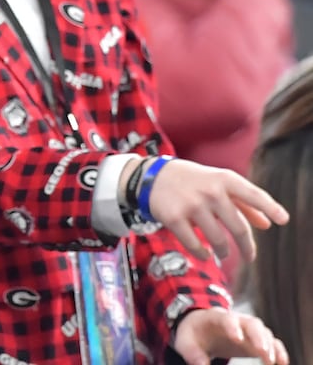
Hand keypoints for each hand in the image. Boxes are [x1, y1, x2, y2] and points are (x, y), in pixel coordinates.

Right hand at [131, 158, 288, 263]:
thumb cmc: (193, 182)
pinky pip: (195, 245)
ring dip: (224, 251)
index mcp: (224, 179)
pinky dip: (203, 254)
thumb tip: (267, 224)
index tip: (283, 220)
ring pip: (218, 240)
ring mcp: (191, 205)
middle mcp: (210, 191)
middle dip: (247, 247)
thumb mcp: (218, 184)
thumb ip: (243, 203)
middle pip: (238, 227)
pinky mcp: (174, 218)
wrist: (151, 177)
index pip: (253, 194)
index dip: (270, 207)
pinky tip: (205, 254)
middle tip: (250, 257)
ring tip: (223, 253)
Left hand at [173, 308, 287, 364]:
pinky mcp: (256, 339)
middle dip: (258, 336)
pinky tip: (282, 363)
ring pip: (264, 332)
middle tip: (262, 352)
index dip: (232, 327)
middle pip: (252, 323)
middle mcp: (236, 320)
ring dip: (270, 345)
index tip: (237, 339)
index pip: (227, 318)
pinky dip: (278, 351)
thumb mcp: (186, 342)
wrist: (202, 327)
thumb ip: (193, 355)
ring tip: (273, 362)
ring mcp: (248, 329)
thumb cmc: (194, 334)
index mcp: (216, 318)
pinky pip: (271, 342)